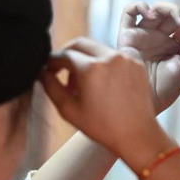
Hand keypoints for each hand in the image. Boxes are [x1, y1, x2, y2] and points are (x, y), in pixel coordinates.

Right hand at [40, 37, 162, 154]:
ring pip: (97, 49)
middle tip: (62, 70)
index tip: (48, 69)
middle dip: (68, 54)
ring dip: (86, 59)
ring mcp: (125, 59)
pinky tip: (101, 84)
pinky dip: (104, 64)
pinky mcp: (136, 63)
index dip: (52, 61)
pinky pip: (114, 57)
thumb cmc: (102, 127)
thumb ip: (51, 87)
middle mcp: (109, 57)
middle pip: (81, 43)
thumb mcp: (69, 110)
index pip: (64, 55)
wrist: (137, 135)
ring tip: (82, 83)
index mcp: (91, 68)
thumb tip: (42, 72)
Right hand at [117, 1, 179, 112]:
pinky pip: (130, 11)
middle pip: (176, 14)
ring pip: (157, 8)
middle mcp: (159, 37)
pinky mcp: (127, 34)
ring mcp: (143, 34)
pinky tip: (152, 14)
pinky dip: (140, 6)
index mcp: (173, 45)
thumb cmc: (164, 91)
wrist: (143, 102)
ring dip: (172, 9)